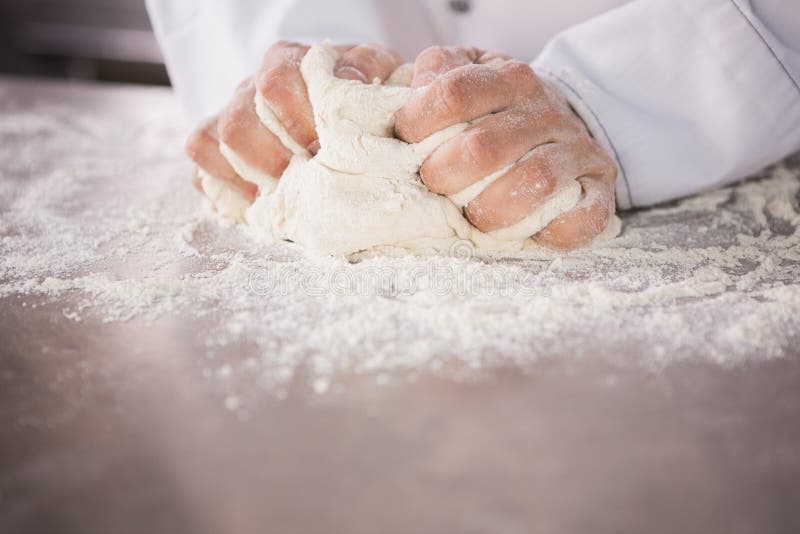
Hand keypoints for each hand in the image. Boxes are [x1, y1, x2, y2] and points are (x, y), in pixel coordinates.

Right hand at [186, 41, 404, 202]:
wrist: (340, 115)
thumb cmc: (357, 98)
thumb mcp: (374, 72)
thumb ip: (368, 67)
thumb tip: (351, 80)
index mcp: (287, 62)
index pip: (276, 83)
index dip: (297, 120)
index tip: (323, 148)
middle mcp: (251, 87)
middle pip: (238, 121)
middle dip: (275, 159)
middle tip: (306, 177)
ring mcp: (229, 115)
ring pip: (218, 142)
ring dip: (254, 175)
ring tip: (288, 190)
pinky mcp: (216, 146)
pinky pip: (201, 162)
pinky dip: (227, 184)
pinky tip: (261, 197)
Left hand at [395, 46, 617, 249]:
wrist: (568, 123)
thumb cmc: (501, 110)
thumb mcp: (469, 74)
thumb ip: (440, 73)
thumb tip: (418, 88)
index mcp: (509, 78)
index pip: (455, 93)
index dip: (420, 122)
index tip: (407, 143)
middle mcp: (546, 111)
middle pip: (484, 146)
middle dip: (446, 175)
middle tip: (435, 185)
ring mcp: (577, 151)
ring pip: (534, 180)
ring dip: (490, 209)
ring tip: (474, 216)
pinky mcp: (600, 190)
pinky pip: (582, 217)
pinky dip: (550, 232)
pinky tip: (526, 232)